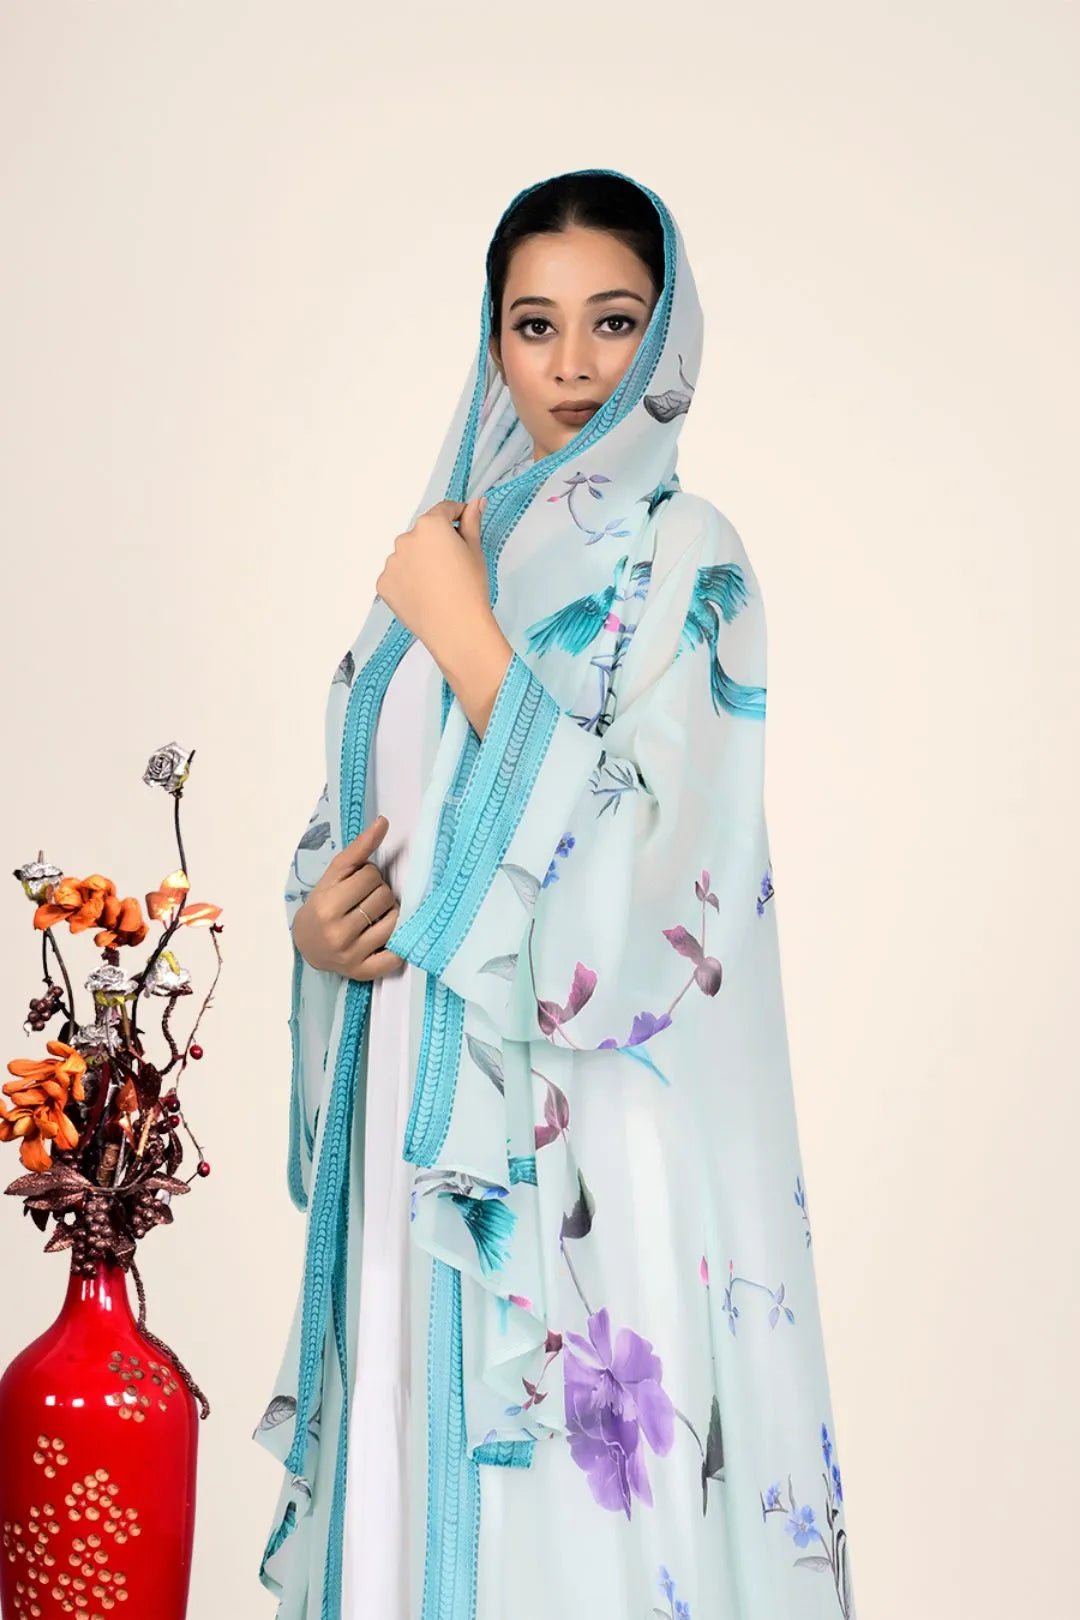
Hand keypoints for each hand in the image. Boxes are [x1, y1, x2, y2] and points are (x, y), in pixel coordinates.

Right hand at [292, 815, 404, 981]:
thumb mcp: (334, 875)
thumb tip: (384, 822)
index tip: (360, 883)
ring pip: (395, 922)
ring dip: (390, 914)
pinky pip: (395, 956)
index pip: (370, 877)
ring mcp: (352, 956)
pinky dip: (397, 944)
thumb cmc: (324, 903)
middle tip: (367, 899)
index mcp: (326, 906)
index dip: (369, 875)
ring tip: (376, 915)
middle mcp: (338, 933)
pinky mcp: (364, 973)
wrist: (308, 944)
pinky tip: (386, 936)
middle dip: (380, 893)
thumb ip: (359, 848)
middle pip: (385, 898)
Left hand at [376, 497, 491, 661]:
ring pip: (407, 555)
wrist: (456, 628)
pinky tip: (423, 595)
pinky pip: (397, 575)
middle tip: (452, 567)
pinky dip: (407, 580)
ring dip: (419, 562)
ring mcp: (391, 562)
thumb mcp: (475, 551)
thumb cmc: (470, 588)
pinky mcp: (383, 583)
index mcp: (430, 525)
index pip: (443, 510)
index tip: (464, 526)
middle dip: (436, 543)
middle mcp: (405, 538)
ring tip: (437, 585)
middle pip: (423, 534)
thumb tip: (476, 502)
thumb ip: (471, 522)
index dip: (457, 516)